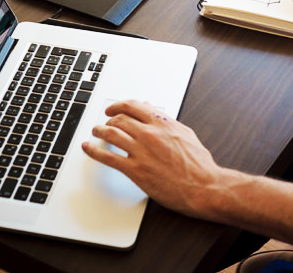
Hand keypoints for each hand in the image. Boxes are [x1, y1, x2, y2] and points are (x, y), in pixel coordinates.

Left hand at [82, 100, 223, 218]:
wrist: (204, 186)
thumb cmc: (199, 164)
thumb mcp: (185, 134)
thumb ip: (167, 121)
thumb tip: (152, 110)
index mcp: (163, 123)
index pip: (134, 106)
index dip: (119, 105)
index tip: (113, 109)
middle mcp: (150, 134)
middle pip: (120, 118)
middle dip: (108, 119)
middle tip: (103, 122)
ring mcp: (141, 152)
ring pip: (111, 134)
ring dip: (99, 131)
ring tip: (95, 132)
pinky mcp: (136, 170)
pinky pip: (108, 157)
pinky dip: (94, 151)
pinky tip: (88, 148)